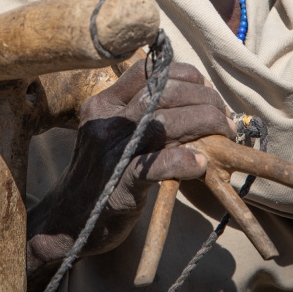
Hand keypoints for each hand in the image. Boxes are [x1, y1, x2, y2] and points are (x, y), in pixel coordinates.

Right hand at [26, 60, 234, 288]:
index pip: (147, 70)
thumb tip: (196, 96)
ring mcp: (110, 152)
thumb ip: (143, 113)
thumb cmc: (102, 171)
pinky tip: (200, 164)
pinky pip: (157, 165)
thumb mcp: (114, 132)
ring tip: (223, 133)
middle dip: (203, 99)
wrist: (69, 221)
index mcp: (103, 103)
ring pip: (163, 122)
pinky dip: (184, 160)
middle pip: (162, 92)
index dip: (184, 74)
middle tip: (223, 115)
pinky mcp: (119, 184)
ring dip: (203, 123)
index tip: (206, 87)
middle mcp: (104, 121)